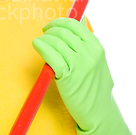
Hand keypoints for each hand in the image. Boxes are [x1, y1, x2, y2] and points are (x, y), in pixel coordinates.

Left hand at [32, 17, 113, 131]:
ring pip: (54, 42)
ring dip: (43, 40)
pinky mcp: (67, 75)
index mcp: (97, 46)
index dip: (58, 23)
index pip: (74, 24)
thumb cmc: (94, 86)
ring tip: (40, 44)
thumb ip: (86, 44)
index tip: (50, 27)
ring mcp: (79, 64)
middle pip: (62, 32)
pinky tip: (37, 46)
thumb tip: (73, 23)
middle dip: (49, 32)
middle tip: (44, 37)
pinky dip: (41, 47)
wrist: (98, 112)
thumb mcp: (98, 61)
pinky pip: (50, 54)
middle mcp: (89, 53)